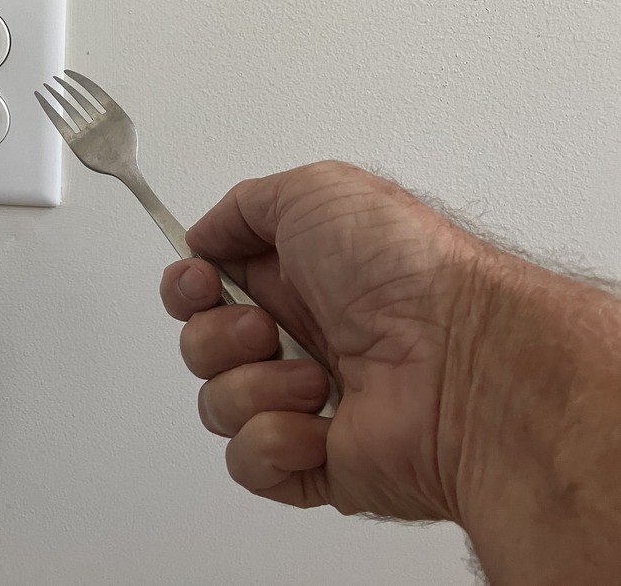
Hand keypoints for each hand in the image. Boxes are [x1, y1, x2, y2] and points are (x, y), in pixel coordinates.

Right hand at [159, 161, 482, 520]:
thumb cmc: (404, 269)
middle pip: (200, 346)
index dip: (186, 288)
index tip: (200, 282)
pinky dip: (275, 441)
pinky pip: (247, 461)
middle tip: (269, 329)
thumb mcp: (317, 189)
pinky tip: (322, 424)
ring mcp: (303, 404)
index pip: (203, 290)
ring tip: (319, 379)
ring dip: (257, 386)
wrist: (465, 359)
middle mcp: (297, 338)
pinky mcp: (312, 463)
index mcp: (294, 278)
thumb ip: (244, 205)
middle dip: (219, 336)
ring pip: (217, 404)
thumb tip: (203, 237)